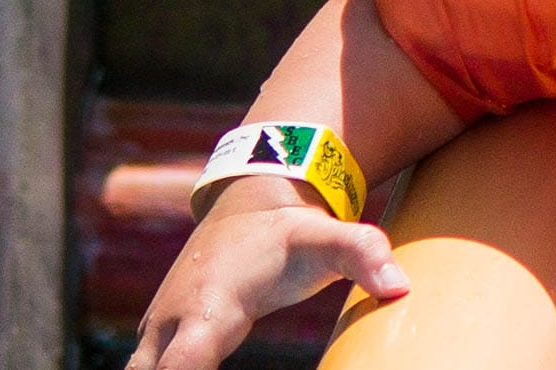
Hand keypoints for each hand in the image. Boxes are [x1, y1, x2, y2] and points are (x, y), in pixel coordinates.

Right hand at [126, 177, 409, 369]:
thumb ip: (364, 254)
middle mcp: (169, 324)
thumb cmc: (291, 231)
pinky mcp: (156, 341)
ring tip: (211, 368)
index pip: (182, 366)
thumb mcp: (330, 236)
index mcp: (209, 308)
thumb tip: (400, 288)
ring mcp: (155, 333)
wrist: (250, 202)